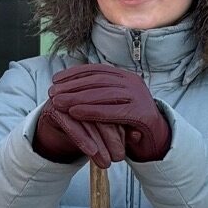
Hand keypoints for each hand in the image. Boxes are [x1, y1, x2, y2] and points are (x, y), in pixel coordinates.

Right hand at [32, 93, 124, 166]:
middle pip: (101, 113)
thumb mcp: (108, 126)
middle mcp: (84, 89)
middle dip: (110, 139)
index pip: (115, 108)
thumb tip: (137, 135)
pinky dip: (81, 138)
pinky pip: (70, 123)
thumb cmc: (88, 124)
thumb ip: (123, 129)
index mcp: (102, 89)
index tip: (125, 152)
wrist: (58, 122)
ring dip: (97, 143)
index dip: (121, 132)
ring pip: (87, 120)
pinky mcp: (55, 106)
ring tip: (104, 162)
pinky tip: (90, 151)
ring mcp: (68, 96)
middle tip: (117, 159)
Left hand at [48, 63, 172, 163]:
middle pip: (97, 80)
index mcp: (125, 76)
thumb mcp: (113, 102)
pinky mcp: (140, 113)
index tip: (55, 79)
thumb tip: (69, 84)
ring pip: (102, 93)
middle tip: (51, 92)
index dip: (75, 73)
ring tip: (58, 102)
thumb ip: (98, 93)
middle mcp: (133, 82)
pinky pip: (111, 111)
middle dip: (72, 85)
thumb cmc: (128, 120)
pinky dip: (91, 111)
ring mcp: (138, 96)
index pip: (97, 70)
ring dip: (77, 97)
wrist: (156, 137)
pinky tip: (74, 113)